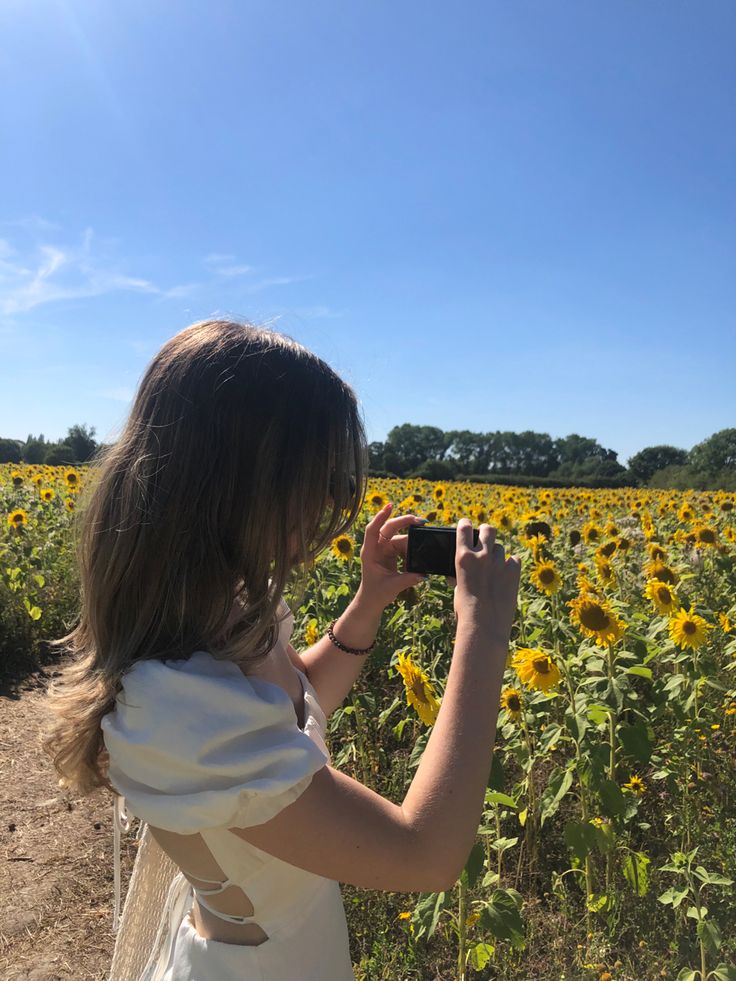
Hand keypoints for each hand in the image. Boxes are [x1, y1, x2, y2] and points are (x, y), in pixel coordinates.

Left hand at [357, 502, 427, 611]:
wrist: (371, 601)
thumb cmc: (376, 593)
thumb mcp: (393, 587)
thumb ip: (408, 579)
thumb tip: (423, 574)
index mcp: (370, 552)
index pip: (373, 529)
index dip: (380, 517)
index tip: (390, 506)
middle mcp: (376, 548)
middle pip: (390, 529)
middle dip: (405, 522)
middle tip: (421, 521)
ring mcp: (383, 550)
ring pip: (400, 538)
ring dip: (412, 542)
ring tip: (423, 548)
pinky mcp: (390, 554)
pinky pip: (403, 546)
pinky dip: (411, 550)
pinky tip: (418, 555)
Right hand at [452, 518, 520, 638]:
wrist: (484, 625)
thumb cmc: (466, 610)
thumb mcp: (458, 589)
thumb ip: (461, 574)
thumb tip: (458, 573)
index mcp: (462, 557)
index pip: (464, 527)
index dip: (466, 524)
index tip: (467, 525)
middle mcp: (481, 555)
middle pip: (488, 529)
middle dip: (487, 532)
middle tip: (486, 539)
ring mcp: (499, 562)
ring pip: (500, 548)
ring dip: (498, 555)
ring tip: (495, 571)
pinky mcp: (514, 570)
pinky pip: (514, 560)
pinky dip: (511, 566)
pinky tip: (506, 577)